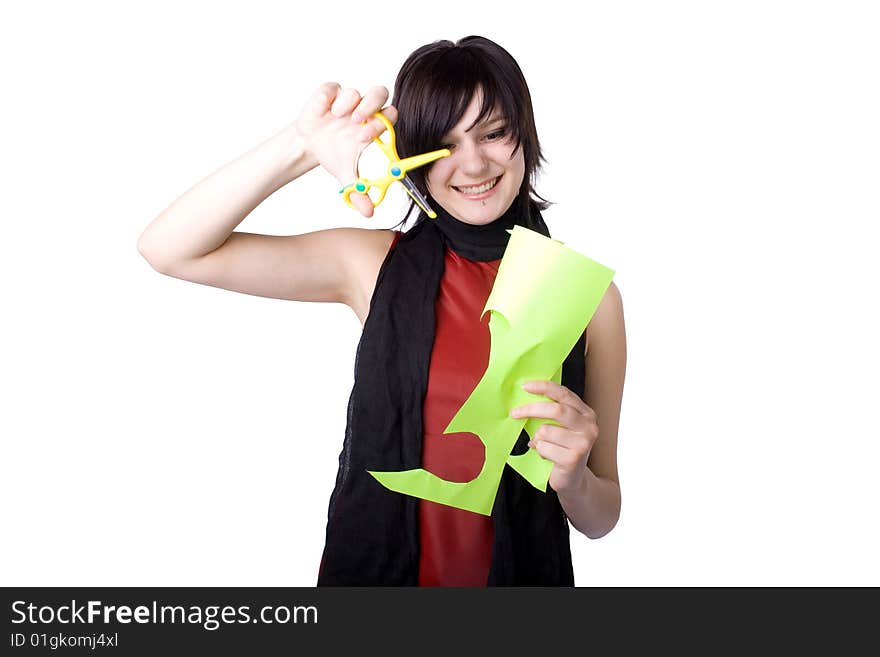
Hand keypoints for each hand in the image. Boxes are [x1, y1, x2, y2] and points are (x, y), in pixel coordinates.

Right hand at [292, 82, 398, 216]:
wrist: (310, 145)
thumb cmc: (334, 154)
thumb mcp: (346, 175)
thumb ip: (359, 192)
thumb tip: (369, 213)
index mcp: (374, 126)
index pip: (389, 117)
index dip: (381, 125)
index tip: (366, 138)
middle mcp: (364, 109)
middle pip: (381, 93)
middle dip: (372, 105)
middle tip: (358, 120)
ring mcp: (348, 99)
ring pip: (356, 91)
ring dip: (349, 103)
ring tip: (338, 118)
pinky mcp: (330, 92)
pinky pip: (334, 87)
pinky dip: (331, 98)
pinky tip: (325, 111)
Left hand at [509, 380, 599, 495]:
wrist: (572, 479)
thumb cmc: (563, 449)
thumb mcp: (560, 427)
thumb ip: (551, 412)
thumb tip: (525, 397)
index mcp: (586, 413)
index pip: (564, 394)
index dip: (544, 387)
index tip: (525, 386)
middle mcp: (589, 426)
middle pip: (556, 410)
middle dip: (531, 410)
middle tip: (514, 413)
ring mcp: (583, 443)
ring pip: (546, 431)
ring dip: (537, 439)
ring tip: (542, 446)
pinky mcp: (574, 459)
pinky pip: (544, 448)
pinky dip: (539, 452)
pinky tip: (547, 457)